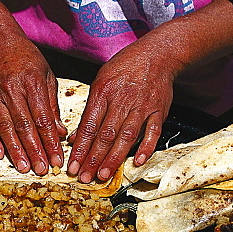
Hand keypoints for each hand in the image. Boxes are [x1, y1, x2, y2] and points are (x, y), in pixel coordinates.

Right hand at [0, 32, 64, 173]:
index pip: (43, 119)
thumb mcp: (46, 76)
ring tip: (24, 167)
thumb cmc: (26, 59)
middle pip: (24, 126)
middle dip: (34, 151)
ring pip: (5, 127)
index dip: (50, 142)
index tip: (56, 159)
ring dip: (15, 150)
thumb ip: (52, 105)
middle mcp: (12, 90)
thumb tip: (60, 132)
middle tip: (41, 170)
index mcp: (32, 83)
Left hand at [66, 40, 174, 182]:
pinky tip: (138, 161)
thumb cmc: (126, 67)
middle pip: (106, 135)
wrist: (158, 55)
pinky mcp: (159, 111)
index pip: (89, 126)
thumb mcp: (101, 81)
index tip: (73, 166)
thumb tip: (75, 137)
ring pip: (127, 136)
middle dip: (93, 158)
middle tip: (85, 177)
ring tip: (104, 174)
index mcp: (103, 92)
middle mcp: (122, 100)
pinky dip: (146, 148)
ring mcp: (142, 106)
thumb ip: (90, 111)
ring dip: (114, 158)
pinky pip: (153, 132)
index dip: (80, 149)